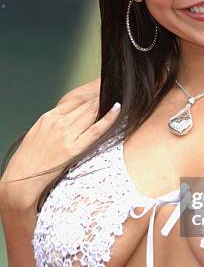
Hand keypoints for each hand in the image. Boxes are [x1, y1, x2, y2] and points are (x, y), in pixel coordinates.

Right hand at [0, 93, 120, 213]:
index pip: (75, 100)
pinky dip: (108, 118)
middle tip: (115, 88)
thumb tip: (73, 115)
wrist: (22, 178)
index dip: (91, 93)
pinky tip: (117, 108)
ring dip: (105, 104)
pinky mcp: (74, 148)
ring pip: (91, 113)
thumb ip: (55, 121)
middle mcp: (58, 123)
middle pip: (85, 104)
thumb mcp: (39, 132)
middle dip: (101, 96)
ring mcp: (67, 135)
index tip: (103, 88)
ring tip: (118, 95)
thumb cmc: (31, 157)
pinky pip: (96, 130)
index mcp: (48, 117)